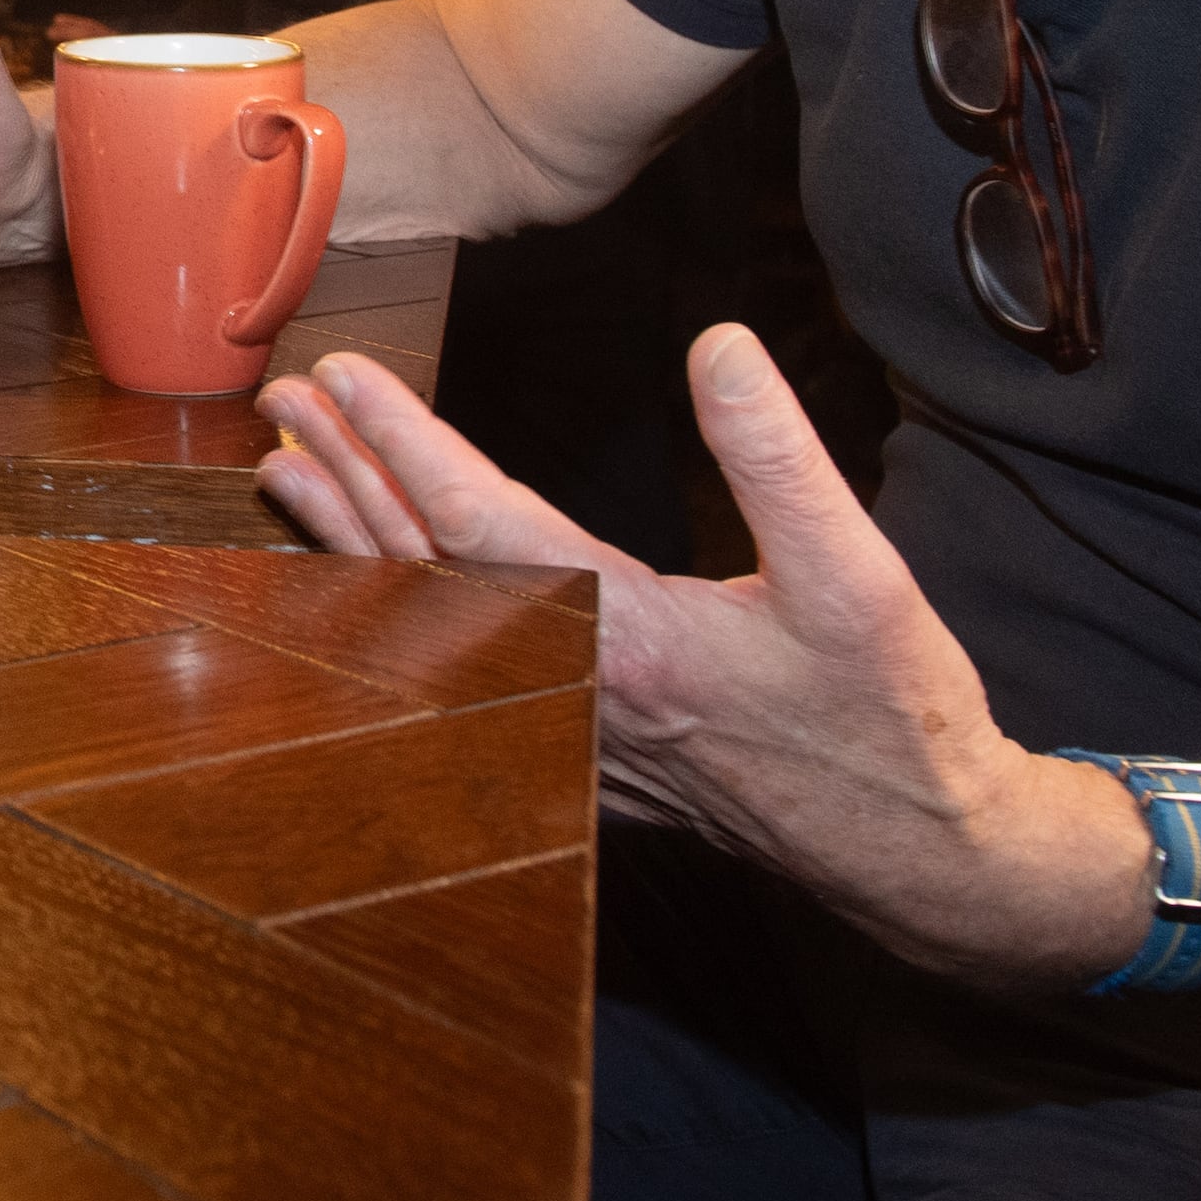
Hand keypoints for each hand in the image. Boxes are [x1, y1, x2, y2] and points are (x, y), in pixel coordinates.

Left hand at [254, 327, 1142, 987]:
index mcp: (633, 637)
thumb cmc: (893, 717)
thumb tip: (719, 345)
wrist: (918, 854)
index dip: (403, 442)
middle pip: (426, 567)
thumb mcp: (860, 576)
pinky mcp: (577, 751)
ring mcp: (567, 728)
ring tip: (289, 470)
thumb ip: (781, 456)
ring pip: (431, 622)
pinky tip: (363, 578)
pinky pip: (455, 668)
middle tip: (282, 400)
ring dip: (354, 540)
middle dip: (348, 476)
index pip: (481, 519)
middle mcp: (575, 688)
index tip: (343, 377)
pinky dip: (397, 607)